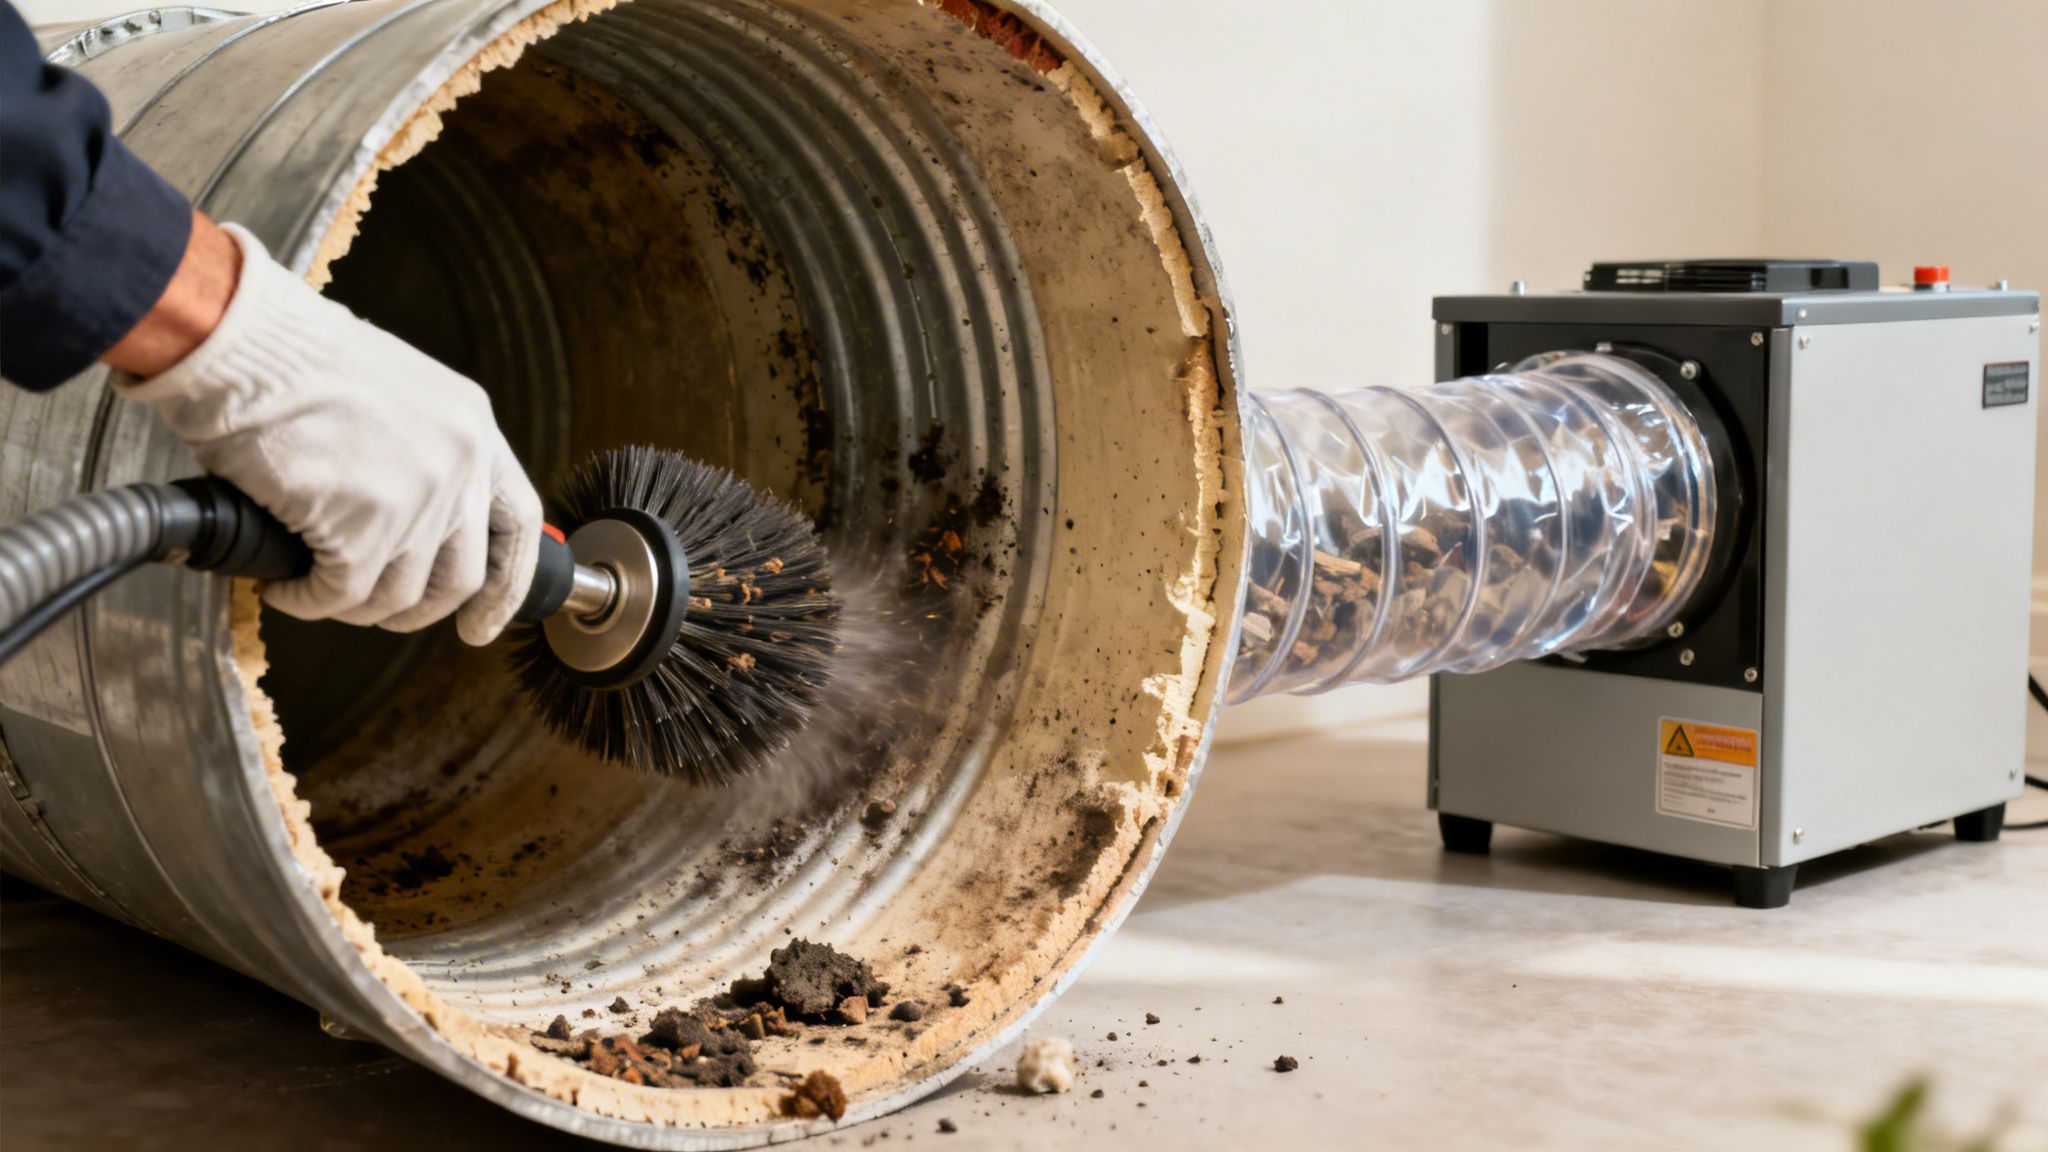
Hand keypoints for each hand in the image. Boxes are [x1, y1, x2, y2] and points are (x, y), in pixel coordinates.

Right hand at [113, 218, 541, 643]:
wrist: (244, 343)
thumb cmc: (295, 358)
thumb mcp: (395, 392)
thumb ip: (421, 451)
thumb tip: (409, 517)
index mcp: (474, 428)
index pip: (518, 524)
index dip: (507, 584)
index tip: (483, 622)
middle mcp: (460, 466)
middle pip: (460, 576)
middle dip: (415, 609)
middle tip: (375, 611)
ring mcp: (417, 500)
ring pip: (399, 595)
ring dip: (353, 606)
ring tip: (314, 586)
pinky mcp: (363, 528)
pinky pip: (342, 594)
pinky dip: (308, 602)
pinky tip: (286, 586)